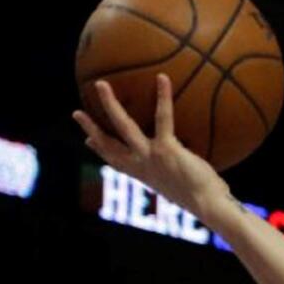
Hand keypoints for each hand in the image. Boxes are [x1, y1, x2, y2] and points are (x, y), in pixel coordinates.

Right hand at [72, 75, 229, 219]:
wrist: (207, 205)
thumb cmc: (202, 197)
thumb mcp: (182, 186)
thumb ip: (178, 174)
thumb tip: (190, 168)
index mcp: (143, 174)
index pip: (115, 162)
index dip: (100, 151)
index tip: (88, 142)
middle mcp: (141, 165)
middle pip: (108, 145)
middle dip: (90, 128)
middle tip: (76, 112)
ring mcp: (150, 156)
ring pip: (123, 126)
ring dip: (109, 104)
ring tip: (100, 85)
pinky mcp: (165, 148)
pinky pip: (163, 117)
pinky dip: (163, 97)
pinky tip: (162, 78)